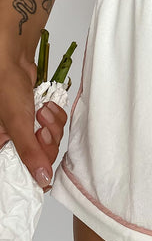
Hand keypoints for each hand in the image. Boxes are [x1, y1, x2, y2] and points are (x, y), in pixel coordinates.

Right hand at [0, 55, 67, 192]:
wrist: (13, 61)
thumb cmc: (5, 88)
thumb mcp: (18, 125)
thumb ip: (30, 154)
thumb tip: (41, 180)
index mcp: (2, 148)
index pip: (21, 173)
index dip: (36, 170)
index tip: (43, 161)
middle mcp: (12, 142)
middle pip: (42, 157)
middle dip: (46, 139)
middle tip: (40, 127)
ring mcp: (27, 130)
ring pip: (52, 141)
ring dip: (52, 124)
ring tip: (40, 110)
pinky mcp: (39, 119)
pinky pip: (57, 126)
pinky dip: (55, 115)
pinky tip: (45, 105)